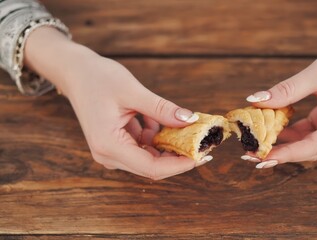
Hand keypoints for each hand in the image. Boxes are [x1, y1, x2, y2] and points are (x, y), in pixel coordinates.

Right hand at [25, 27, 205, 179]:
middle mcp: (108, 155)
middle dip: (178, 155)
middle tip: (202, 142)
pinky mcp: (116, 144)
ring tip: (185, 126)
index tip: (201, 155)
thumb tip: (191, 121)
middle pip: (152, 166)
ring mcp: (111, 151)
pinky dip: (157, 136)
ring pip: (149, 157)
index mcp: (109, 145)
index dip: (179, 165)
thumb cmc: (98, 78)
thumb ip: (161, 109)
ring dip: (169, 144)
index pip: (151, 167)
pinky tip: (158, 119)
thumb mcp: (133, 92)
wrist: (75, 72)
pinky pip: (143, 147)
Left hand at [246, 30, 316, 166]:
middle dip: (280, 153)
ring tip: (255, 145)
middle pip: (310, 150)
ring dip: (284, 144)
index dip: (287, 154)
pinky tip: (271, 130)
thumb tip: (255, 100)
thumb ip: (287, 90)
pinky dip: (292, 133)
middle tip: (250, 155)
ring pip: (309, 144)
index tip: (261, 157)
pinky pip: (311, 134)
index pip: (314, 146)